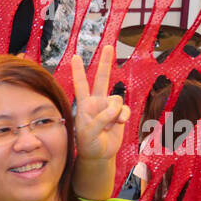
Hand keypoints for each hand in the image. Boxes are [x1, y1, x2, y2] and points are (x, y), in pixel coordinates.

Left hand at [72, 45, 130, 164]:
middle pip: (101, 79)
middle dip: (105, 62)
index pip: (81, 85)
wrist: (99, 154)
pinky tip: (120, 123)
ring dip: (115, 111)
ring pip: (116, 99)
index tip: (75, 56)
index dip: (79, 71)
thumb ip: (100, 119)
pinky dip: (124, 116)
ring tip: (111, 123)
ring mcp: (109, 108)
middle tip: (109, 46)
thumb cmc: (88, 144)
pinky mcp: (119, 114)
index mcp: (84, 105)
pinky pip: (125, 109)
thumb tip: (114, 108)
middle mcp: (97, 103)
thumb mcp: (88, 133)